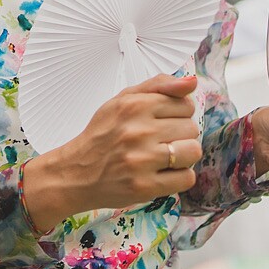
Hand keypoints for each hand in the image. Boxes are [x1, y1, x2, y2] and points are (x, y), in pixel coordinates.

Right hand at [21, 75, 201, 228]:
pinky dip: (178, 177)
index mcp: (134, 106)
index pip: (186, 104)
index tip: (162, 122)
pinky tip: (162, 173)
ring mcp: (141, 160)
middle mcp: (138, 131)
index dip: (177, 114)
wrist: (76, 173)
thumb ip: (159, 85)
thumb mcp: (123, 100)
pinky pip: (186, 178)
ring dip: (183, 156)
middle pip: (191, 128)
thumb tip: (192, 82)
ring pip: (193, 151)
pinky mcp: (145, 187)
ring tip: (163, 157)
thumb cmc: (102, 135)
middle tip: (158, 141)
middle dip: (179, 135)